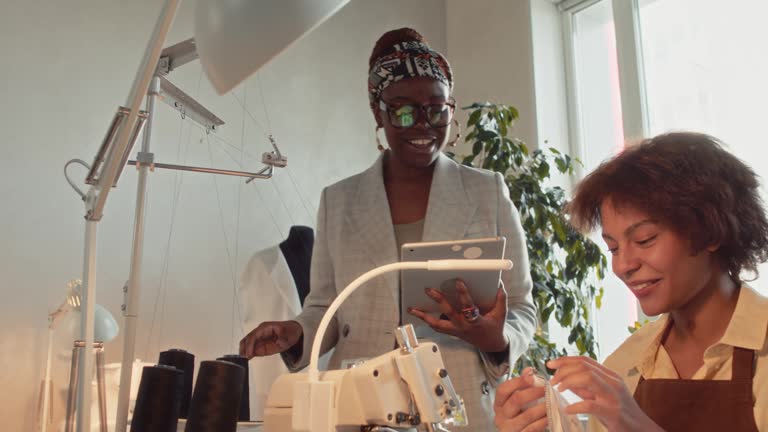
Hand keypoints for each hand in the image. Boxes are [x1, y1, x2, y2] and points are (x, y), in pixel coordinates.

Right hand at [239, 320, 302, 358]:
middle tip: (244, 357)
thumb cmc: (290, 330)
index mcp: (265, 327)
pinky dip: (248, 353)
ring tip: (244, 359)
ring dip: (244, 351)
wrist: (293, 332)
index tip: (249, 353)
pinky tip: (247, 358)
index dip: (250, 345)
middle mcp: (260, 332)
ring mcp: (259, 338)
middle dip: (244, 348)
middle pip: (247, 339)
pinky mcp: (261, 345)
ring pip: (247, 344)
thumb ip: (279, 336)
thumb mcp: (287, 334)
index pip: (253, 335)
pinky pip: (252, 349)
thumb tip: (275, 337)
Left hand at [407, 279, 507, 351]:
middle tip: (429, 290)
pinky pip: (436, 326)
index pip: (468, 307)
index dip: (463, 294)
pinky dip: (426, 320)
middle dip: (438, 300)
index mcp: (475, 321)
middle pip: (448, 313)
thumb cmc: (494, 327)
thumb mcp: (501, 314)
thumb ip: (500, 299)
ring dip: (423, 316)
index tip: (458, 282)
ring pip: (436, 324)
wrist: (490, 344)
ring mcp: (455, 330)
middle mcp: (463, 326)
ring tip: (412, 309)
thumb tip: (499, 284)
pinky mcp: (451, 332)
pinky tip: (417, 313)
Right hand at [494, 368, 547, 431]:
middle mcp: (501, 416)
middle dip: (533, 392)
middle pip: (516, 400)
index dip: (517, 382)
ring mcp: (510, 428)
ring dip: (542, 407)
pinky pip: (533, 427)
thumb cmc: (516, 418)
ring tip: (552, 401)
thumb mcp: (515, 402)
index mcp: (499, 404)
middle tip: (546, 388)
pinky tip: (550, 415)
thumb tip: (528, 371)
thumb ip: (521, 387)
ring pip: (527, 415)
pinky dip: (543, 420)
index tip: (531, 376)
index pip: (503, 389)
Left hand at [548, 356, 663, 431]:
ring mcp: (614, 396)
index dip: (565, 359)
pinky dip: (576, 405)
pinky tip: (567, 409)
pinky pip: (591, 404)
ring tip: (559, 389)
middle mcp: (613, 382)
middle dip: (564, 370)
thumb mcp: (602, 396)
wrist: (641, 430)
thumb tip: (565, 379)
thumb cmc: (619, 413)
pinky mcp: (613, 412)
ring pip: (588, 378)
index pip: (585, 360)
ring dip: (569, 381)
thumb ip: (585, 387)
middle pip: (584, 366)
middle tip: (552, 380)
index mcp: (610, 376)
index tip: (550, 364)